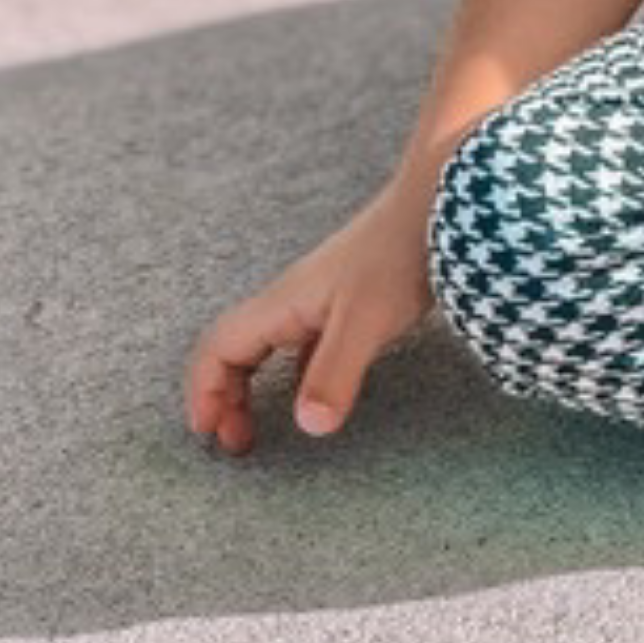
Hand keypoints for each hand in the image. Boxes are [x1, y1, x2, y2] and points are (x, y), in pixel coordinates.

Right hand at [183, 171, 439, 456]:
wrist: (439, 199)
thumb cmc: (399, 253)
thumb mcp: (366, 321)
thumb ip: (333, 373)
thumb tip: (308, 426)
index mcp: (281, 304)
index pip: (218, 348)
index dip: (204, 392)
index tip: (207, 434)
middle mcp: (292, 299)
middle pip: (235, 349)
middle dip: (225, 397)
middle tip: (238, 442)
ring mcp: (320, 296)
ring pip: (268, 346)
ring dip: (256, 387)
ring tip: (264, 426)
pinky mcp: (351, 298)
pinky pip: (303, 343)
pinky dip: (295, 373)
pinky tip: (318, 392)